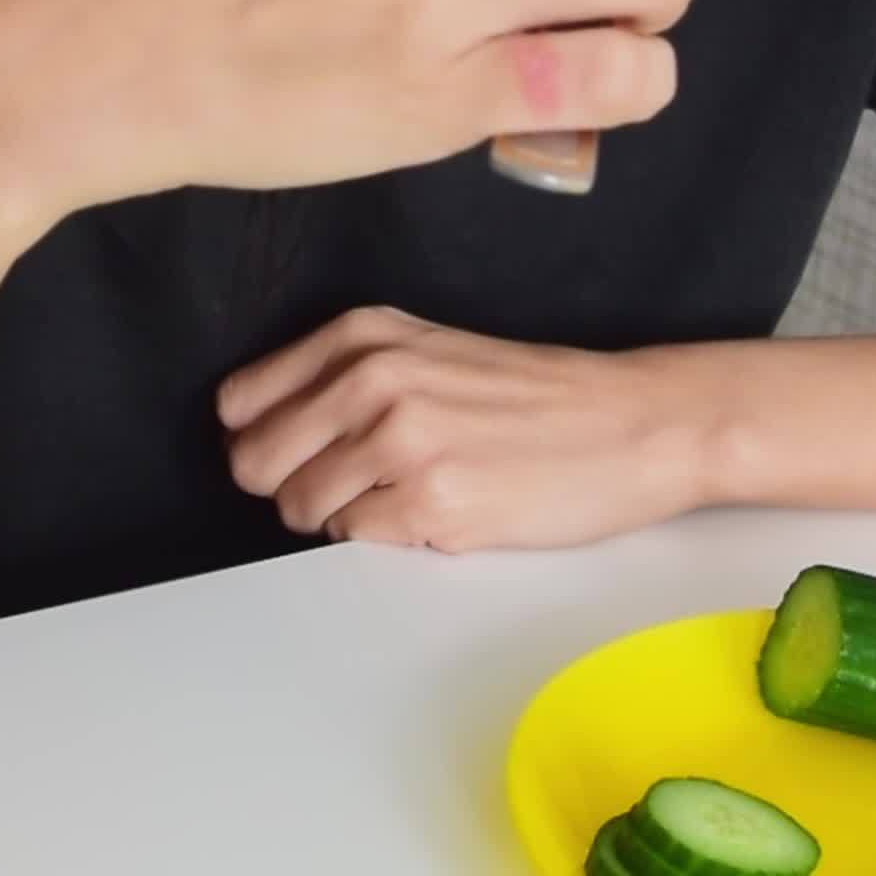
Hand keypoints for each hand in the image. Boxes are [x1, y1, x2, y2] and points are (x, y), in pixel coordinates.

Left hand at [216, 305, 708, 552]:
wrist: (633, 423)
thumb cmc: (536, 393)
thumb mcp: (427, 350)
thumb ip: (342, 377)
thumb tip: (258, 433)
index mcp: (362, 335)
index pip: (241, 403)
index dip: (260, 439)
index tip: (297, 451)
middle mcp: (371, 380)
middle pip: (255, 463)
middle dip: (290, 485)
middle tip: (350, 485)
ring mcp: (400, 443)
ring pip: (301, 509)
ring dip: (342, 516)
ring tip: (406, 494)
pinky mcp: (432, 504)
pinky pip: (356, 541)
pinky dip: (388, 537)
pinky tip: (440, 511)